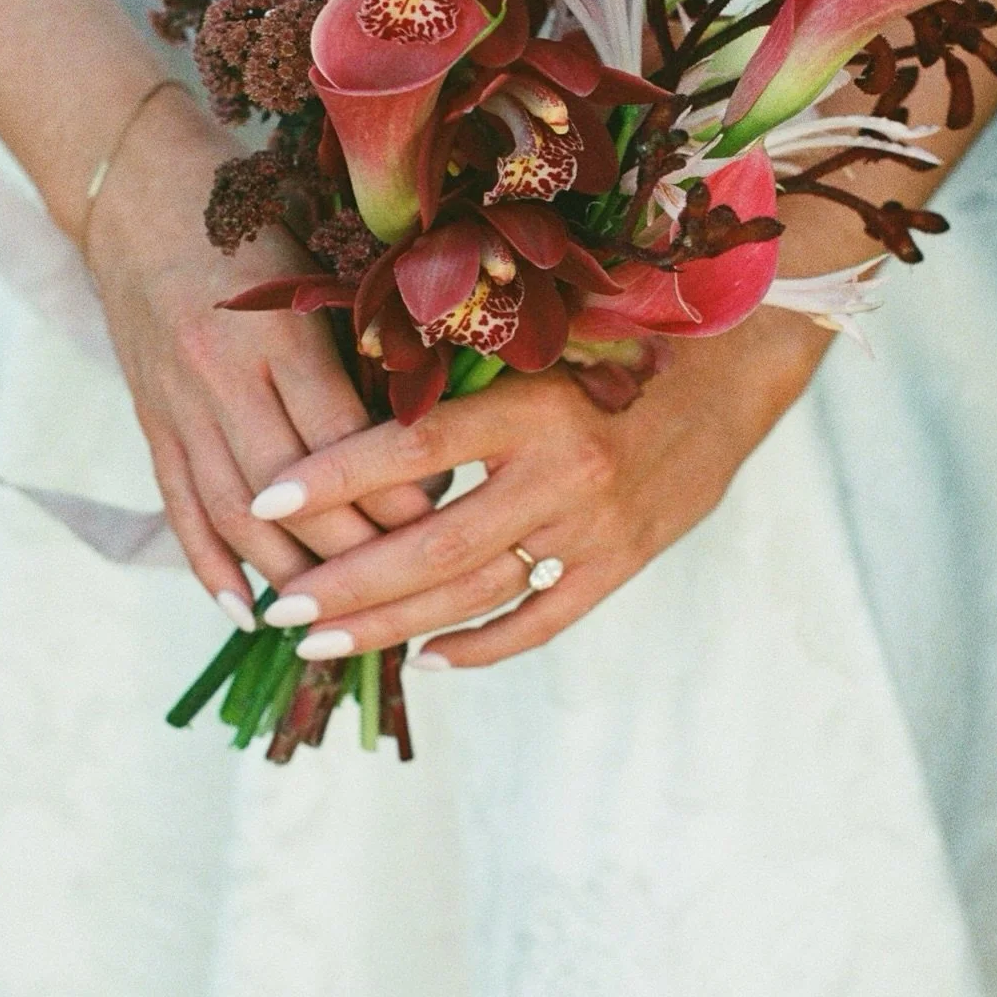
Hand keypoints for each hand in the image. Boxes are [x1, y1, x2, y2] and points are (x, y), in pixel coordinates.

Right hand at [84, 86, 431, 619]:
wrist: (138, 188)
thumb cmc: (253, 216)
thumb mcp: (316, 265)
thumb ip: (360, 341)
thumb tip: (428, 426)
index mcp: (276, 336)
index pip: (346, 444)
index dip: (397, 490)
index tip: (446, 513)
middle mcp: (221, 378)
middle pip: (293, 496)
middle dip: (355, 547)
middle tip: (409, 578)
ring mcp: (177, 405)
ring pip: (236, 514)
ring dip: (288, 574)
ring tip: (337, 615)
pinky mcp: (150, 420)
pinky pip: (179, 506)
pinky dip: (210, 564)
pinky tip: (244, 610)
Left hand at [246, 307, 828, 666]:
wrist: (732, 371)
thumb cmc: (618, 336)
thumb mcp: (543, 336)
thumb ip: (463, 368)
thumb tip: (349, 384)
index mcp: (534, 403)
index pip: (415, 446)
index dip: (335, 476)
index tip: (264, 502)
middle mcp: (563, 472)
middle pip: (434, 546)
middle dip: (345, 584)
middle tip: (276, 610)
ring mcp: (596, 529)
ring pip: (475, 594)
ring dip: (389, 625)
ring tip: (316, 644)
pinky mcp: (622, 564)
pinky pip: (540, 620)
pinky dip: (480, 646)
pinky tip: (423, 660)